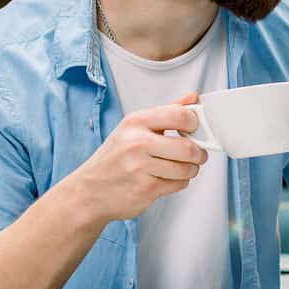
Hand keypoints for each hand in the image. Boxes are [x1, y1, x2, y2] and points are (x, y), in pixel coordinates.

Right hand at [73, 93, 207, 222]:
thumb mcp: (134, 127)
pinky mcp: (145, 189)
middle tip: (196, 154)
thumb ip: (167, 111)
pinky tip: (165, 179)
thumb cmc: (115, 157)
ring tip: (179, 168)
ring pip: (187, 169)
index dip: (194, 123)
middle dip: (198, 153)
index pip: (180, 115)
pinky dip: (178, 183)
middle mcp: (137, 143)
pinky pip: (178, 184)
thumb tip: (193, 97)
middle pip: (188, 147)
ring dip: (190, 170)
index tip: (194, 130)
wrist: (90, 190)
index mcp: (136, 121)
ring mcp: (141, 167)